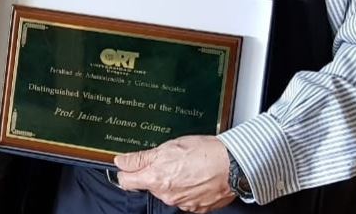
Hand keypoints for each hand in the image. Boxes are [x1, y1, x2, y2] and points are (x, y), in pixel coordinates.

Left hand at [113, 135, 236, 212]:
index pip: (125, 181)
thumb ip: (140, 157)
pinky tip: (195, 177)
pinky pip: (184, 198)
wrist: (233, 165)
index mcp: (155, 179)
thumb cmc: (205, 152)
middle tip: (168, 160)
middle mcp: (166, 195)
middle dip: (153, 174)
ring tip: (186, 167)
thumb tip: (121, 161)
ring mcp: (181, 203)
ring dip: (171, 181)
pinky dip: (187, 189)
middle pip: (148, 185)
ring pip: (166, 191)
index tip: (129, 165)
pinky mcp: (195, 208)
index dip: (126, 170)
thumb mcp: (167, 147)